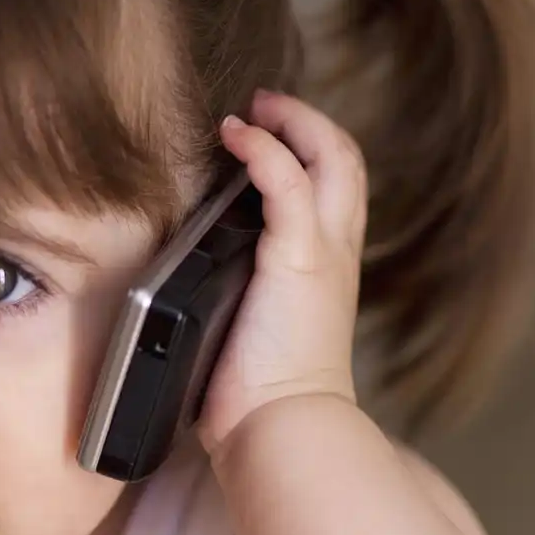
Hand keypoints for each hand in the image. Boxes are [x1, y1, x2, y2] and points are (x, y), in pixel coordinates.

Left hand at [195, 89, 366, 460]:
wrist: (281, 429)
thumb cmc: (259, 397)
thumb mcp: (249, 331)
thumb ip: (235, 297)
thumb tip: (187, 289)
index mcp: (325, 272)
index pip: (335, 194)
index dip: (310, 154)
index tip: (266, 134)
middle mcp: (336, 256)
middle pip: (346, 163)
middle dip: (308, 123)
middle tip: (263, 104)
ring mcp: (321, 255)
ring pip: (333, 161)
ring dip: (293, 123)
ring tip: (252, 109)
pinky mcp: (298, 260)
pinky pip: (290, 184)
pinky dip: (267, 150)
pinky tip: (237, 135)